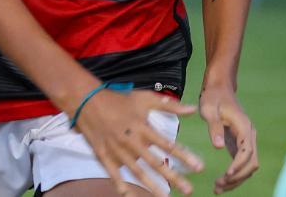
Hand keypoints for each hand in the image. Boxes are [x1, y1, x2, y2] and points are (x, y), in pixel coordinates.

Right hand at [75, 88, 203, 195]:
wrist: (87, 101)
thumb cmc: (120, 100)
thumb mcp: (145, 98)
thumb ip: (169, 105)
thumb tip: (192, 109)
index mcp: (143, 128)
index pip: (168, 145)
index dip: (184, 157)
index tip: (198, 167)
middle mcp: (132, 142)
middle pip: (155, 163)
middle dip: (173, 177)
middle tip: (188, 189)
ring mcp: (117, 151)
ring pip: (137, 172)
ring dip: (152, 186)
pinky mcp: (104, 156)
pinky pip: (113, 173)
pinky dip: (121, 185)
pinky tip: (129, 195)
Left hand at [198, 87, 258, 192]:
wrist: (219, 88)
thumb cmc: (213, 97)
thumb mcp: (209, 108)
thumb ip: (214, 126)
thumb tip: (218, 147)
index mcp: (244, 126)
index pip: (247, 151)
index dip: (238, 165)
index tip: (227, 175)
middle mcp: (249, 135)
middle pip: (251, 162)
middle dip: (237, 177)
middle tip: (218, 185)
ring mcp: (246, 140)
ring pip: (249, 166)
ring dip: (237, 179)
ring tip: (218, 188)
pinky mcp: (240, 144)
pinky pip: (242, 163)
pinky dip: (234, 175)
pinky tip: (221, 183)